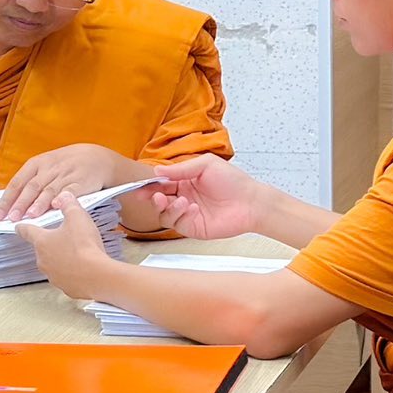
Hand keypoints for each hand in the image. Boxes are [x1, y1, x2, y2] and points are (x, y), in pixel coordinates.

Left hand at [0, 143, 134, 220]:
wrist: (97, 158)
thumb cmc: (67, 165)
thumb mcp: (46, 166)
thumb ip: (30, 182)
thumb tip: (12, 204)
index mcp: (37, 163)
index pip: (17, 182)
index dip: (7, 199)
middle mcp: (49, 168)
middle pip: (31, 187)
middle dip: (20, 204)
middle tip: (11, 218)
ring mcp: (65, 175)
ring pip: (49, 190)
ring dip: (38, 204)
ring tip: (30, 216)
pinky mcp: (81, 182)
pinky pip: (70, 191)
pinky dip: (62, 199)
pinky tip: (56, 207)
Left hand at [13, 194, 115, 299]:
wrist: (98, 276)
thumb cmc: (84, 246)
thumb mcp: (77, 217)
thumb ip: (68, 204)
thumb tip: (64, 196)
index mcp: (42, 241)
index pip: (27, 231)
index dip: (23, 226)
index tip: (18, 226)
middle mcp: (43, 260)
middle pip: (42, 248)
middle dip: (51, 242)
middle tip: (65, 237)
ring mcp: (53, 276)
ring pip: (54, 264)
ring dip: (62, 258)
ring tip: (78, 253)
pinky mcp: (66, 288)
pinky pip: (66, 277)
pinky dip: (72, 272)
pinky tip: (84, 267)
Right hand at [143, 155, 266, 239]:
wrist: (251, 202)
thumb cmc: (233, 181)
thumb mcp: (206, 165)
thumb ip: (181, 169)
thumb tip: (157, 171)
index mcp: (184, 182)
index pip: (160, 184)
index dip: (149, 185)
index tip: (140, 186)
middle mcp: (183, 198)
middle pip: (158, 200)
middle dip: (153, 198)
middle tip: (156, 196)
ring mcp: (187, 214)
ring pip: (164, 214)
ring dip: (169, 208)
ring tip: (182, 201)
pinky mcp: (193, 228)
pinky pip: (178, 224)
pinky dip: (181, 216)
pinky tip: (193, 208)